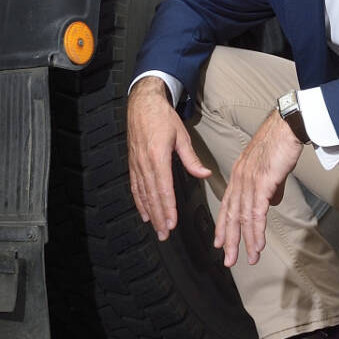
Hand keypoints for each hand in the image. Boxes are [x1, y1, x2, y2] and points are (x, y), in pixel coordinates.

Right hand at [127, 77, 211, 239]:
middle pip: (152, 196)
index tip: (172, 223)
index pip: (164, 189)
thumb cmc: (163, 117)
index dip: (168, 208)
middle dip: (159, 217)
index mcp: (158, 156)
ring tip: (156, 229)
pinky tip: (144, 213)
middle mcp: (145, 163)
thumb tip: (205, 174)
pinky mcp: (133, 163)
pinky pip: (135, 187)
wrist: (142, 104)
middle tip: (165, 234)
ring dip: (150, 213)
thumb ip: (192, 158)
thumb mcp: (181, 135)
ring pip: (143, 194)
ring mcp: (136, 164)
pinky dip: (139, 202)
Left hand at [214, 110, 303, 268]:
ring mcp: (249, 181)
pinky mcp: (261, 183)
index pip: (227, 204)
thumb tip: (273, 202)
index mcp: (239, 174)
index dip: (223, 225)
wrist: (287, 126)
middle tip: (228, 260)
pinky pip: (257, 213)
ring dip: (246, 241)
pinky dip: (256, 232)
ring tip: (249, 258)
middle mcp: (239, 179)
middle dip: (230, 240)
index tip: (220, 242)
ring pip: (244, 218)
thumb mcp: (272, 167)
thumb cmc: (281, 142)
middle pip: (232, 215)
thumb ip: (270, 186)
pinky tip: (257, 245)